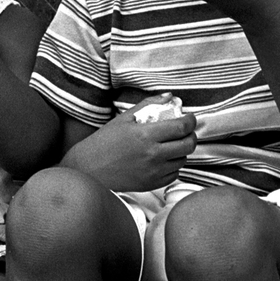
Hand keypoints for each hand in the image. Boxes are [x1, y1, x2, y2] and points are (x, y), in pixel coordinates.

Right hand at [64, 95, 196, 191]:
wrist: (88, 169)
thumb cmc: (103, 143)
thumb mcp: (123, 119)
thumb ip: (148, 105)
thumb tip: (169, 96)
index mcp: (145, 135)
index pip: (182, 127)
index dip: (191, 120)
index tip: (189, 118)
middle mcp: (153, 155)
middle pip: (188, 145)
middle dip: (191, 136)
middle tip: (185, 131)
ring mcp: (153, 172)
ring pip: (183, 160)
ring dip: (181, 151)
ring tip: (170, 145)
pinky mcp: (152, 184)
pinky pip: (173, 174)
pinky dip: (172, 166)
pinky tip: (162, 160)